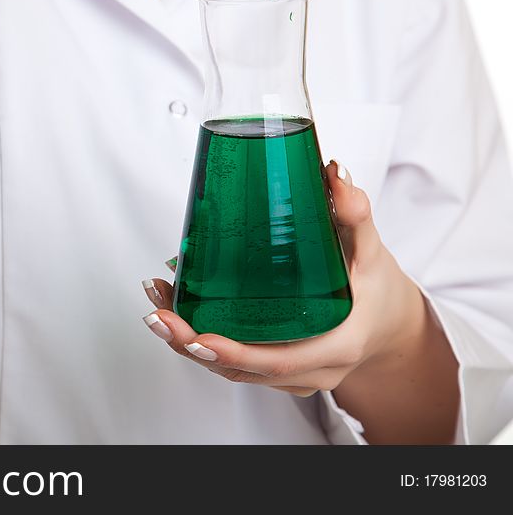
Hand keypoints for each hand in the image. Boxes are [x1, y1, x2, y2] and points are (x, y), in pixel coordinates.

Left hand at [141, 160, 427, 397]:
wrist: (393, 325)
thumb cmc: (381, 292)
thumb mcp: (372, 252)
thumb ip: (355, 215)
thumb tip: (332, 173)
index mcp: (336, 345)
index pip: (277, 361)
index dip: (233, 352)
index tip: (196, 336)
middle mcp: (310, 370)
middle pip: (240, 369)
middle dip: (191, 344)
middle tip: (157, 313)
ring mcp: (292, 375)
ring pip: (231, 370)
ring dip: (187, 341)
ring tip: (155, 304)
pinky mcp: (277, 370)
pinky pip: (234, 364)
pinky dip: (201, 341)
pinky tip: (175, 310)